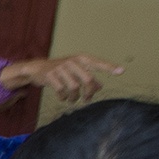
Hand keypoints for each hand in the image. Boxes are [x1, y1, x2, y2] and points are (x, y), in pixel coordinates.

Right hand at [1, 54, 122, 102]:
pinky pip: (61, 91)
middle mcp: (72, 61)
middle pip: (88, 80)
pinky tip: (63, 98)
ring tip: (73, 100)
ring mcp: (61, 68)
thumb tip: (99, 87)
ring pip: (74, 87)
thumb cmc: (61, 70)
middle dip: (89, 92)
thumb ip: (88, 78)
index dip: (109, 68)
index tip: (121, 72)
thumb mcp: (75, 72)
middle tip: (87, 99)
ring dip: (74, 97)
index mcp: (81, 59)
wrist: (37, 68)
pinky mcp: (50, 76)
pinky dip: (63, 97)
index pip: (98, 63)